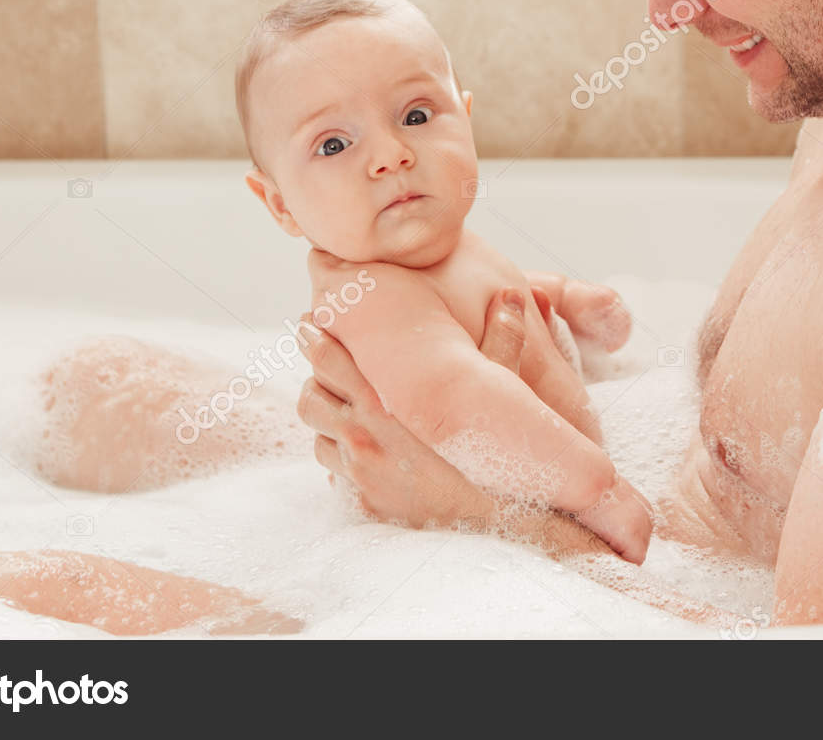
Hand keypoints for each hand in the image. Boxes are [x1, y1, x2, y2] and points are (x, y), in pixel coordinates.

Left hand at [293, 284, 529, 528]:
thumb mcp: (500, 394)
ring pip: (318, 438)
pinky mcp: (364, 505)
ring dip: (327, 423)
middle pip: (310, 397)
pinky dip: (343, 462)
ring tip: (343, 411)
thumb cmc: (499, 455)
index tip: (310, 325)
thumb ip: (501, 341)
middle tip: (322, 367)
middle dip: (314, 380)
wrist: (500, 526)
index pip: (327, 360)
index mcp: (387, 405)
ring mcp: (360, 476)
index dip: (314, 337)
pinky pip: (336, 476)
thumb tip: (512, 294)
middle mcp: (364, 439)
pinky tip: (363, 455)